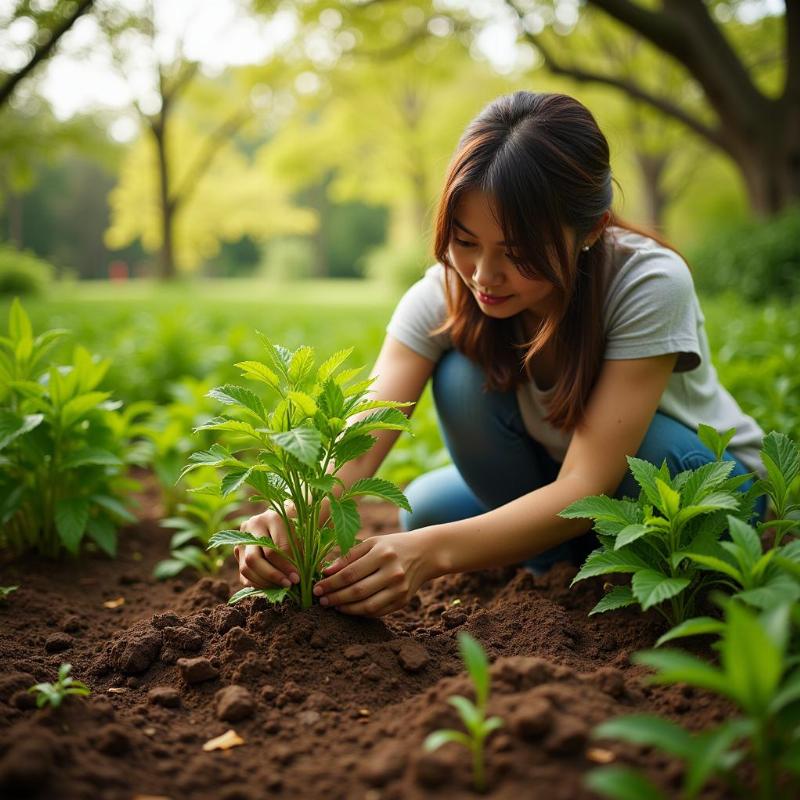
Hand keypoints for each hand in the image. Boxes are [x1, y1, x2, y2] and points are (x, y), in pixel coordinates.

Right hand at [235, 506, 299, 590]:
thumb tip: (296, 578)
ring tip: (281, 587)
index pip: (275, 547)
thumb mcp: (300, 537)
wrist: (283, 524)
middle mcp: (251, 526)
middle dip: (272, 575)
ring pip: (246, 568)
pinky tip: (272, 586)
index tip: (297, 578)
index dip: (287, 566)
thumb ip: (298, 555)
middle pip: (254, 558)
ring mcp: (241, 540)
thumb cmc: (296, 531)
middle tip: (287, 584)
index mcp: (271, 518)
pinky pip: (243, 575)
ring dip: (264, 582)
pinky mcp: (238, 553)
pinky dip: (258, 584)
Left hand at [312, 532, 433, 616]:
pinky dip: (360, 612)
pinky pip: (377, 612)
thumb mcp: (372, 543)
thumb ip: (348, 556)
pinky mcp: (403, 601)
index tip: (316, 588)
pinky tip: (348, 608)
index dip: (330, 583)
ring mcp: (399, 589)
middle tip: (320, 600)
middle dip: (335, 597)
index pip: (350, 573)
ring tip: (332, 605)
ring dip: (346, 608)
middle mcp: (393, 572)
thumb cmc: (392, 546)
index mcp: (382, 554)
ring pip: (367, 606)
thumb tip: (325, 572)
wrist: (424, 553)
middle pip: (357, 591)